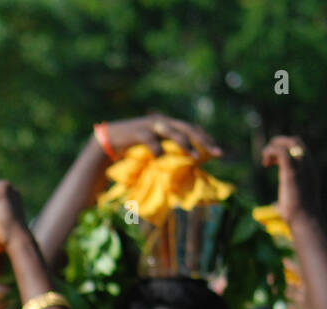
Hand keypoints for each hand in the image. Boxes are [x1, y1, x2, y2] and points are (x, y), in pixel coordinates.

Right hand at [102, 115, 220, 158]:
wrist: (108, 141)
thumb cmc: (132, 150)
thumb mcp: (154, 150)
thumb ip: (168, 154)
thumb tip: (185, 169)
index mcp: (169, 125)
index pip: (193, 129)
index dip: (206, 139)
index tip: (218, 153)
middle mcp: (163, 122)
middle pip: (188, 128)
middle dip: (203, 141)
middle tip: (216, 154)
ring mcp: (151, 125)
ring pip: (173, 132)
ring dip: (185, 144)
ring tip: (194, 157)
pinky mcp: (138, 131)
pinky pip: (151, 140)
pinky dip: (157, 149)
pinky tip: (161, 159)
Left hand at [261, 136, 320, 225]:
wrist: (305, 221)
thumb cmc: (298, 217)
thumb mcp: (290, 205)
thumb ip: (284, 201)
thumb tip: (276, 205)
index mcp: (308, 171)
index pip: (299, 150)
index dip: (284, 150)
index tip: (272, 163)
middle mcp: (307, 166)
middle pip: (296, 141)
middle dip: (279, 143)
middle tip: (267, 158)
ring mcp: (302, 168)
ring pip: (291, 142)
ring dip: (274, 146)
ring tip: (265, 161)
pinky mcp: (292, 172)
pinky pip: (282, 151)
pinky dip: (271, 151)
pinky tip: (265, 164)